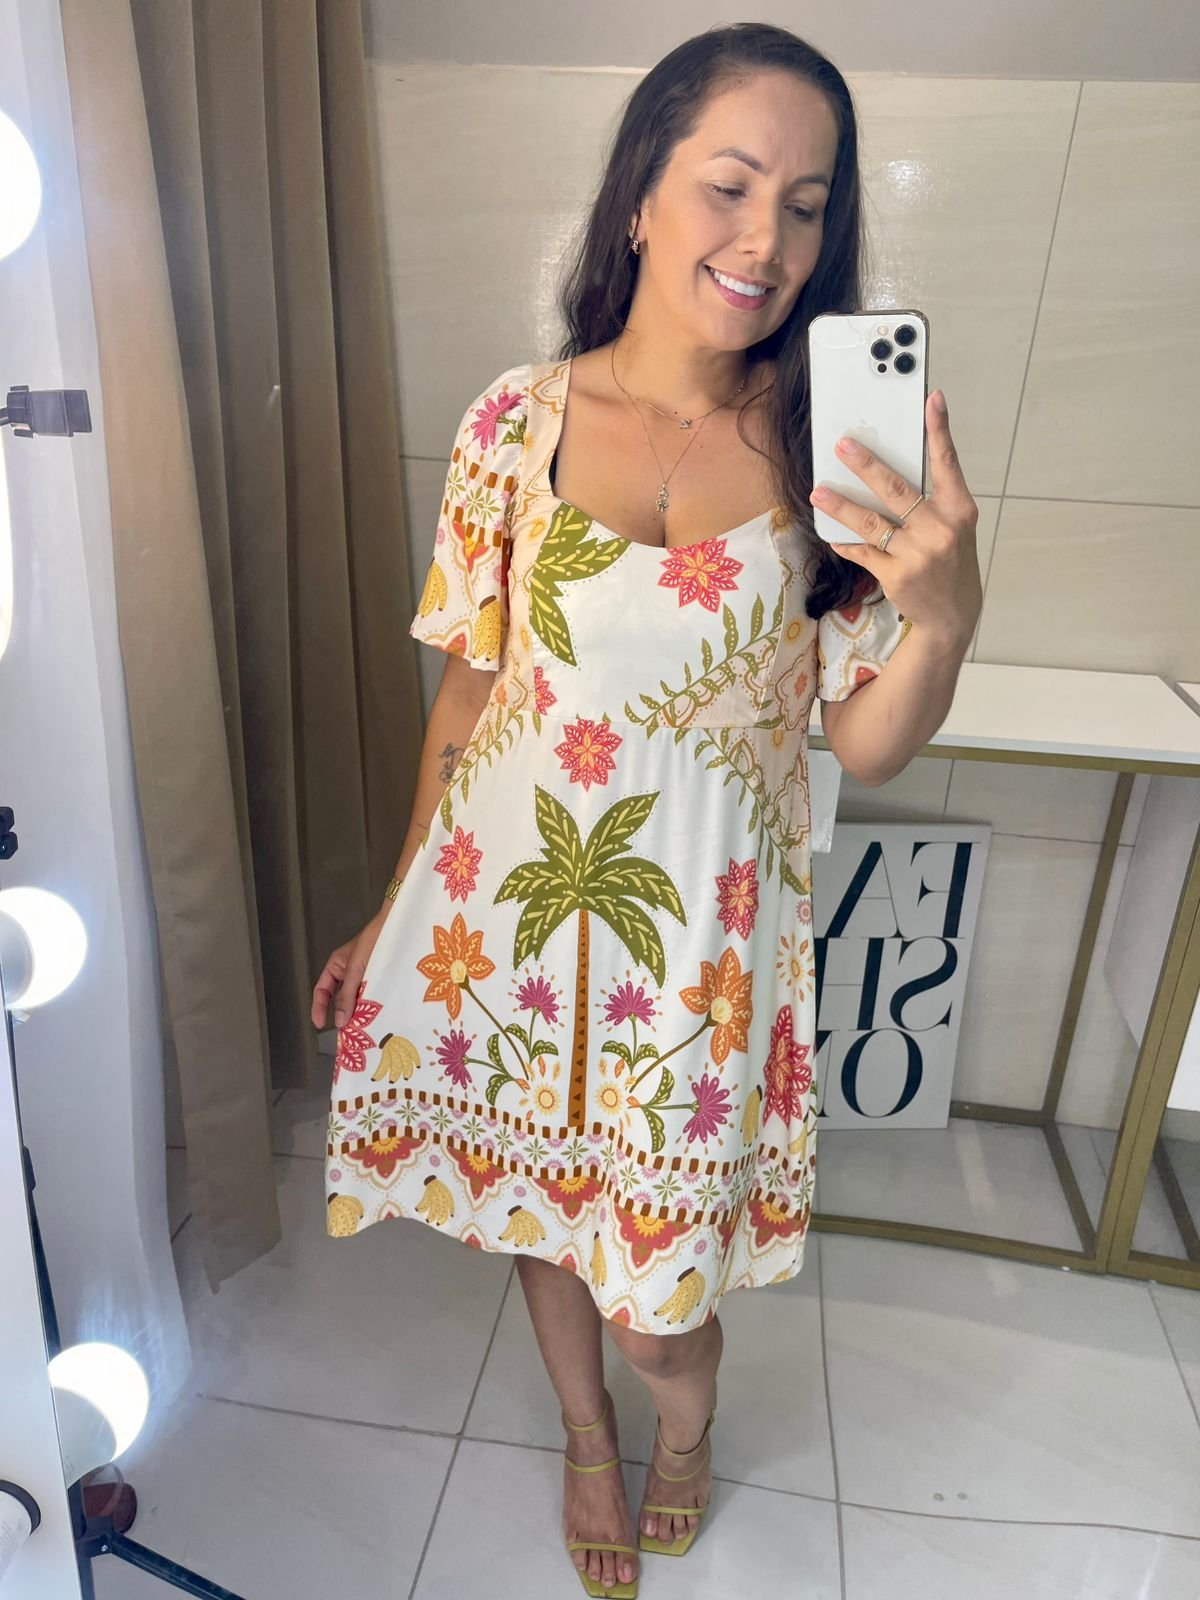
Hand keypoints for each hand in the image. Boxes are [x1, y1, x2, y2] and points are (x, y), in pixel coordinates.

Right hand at [312, 906, 390, 1030]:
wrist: (401, 926)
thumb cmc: (374, 939)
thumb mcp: (356, 968)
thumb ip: (347, 994)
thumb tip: (339, 1021)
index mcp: (337, 965)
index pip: (322, 990)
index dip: (318, 1007)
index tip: (320, 1024)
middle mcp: (350, 972)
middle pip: (340, 998)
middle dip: (343, 1014)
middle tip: (348, 1033)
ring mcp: (366, 976)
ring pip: (358, 999)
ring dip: (360, 1012)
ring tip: (364, 1029)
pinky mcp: (382, 979)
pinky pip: (373, 996)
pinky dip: (374, 1007)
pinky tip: (378, 1017)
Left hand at [809, 389, 981, 643]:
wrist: (953, 614)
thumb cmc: (951, 560)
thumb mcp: (954, 527)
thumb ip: (933, 500)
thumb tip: (892, 468)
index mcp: (959, 511)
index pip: (947, 464)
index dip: (939, 431)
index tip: (931, 400)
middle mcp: (939, 529)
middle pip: (896, 490)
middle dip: (867, 466)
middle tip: (843, 446)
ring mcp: (917, 554)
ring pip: (872, 522)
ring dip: (841, 506)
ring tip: (818, 493)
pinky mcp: (896, 575)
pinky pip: (862, 552)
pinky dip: (845, 542)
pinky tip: (830, 534)